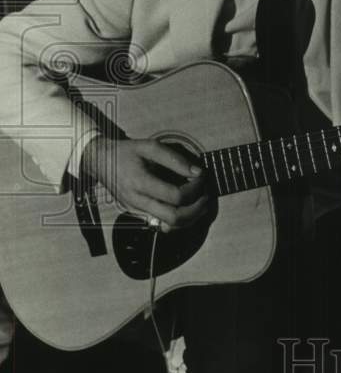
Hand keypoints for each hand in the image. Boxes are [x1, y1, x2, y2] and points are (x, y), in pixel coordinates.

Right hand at [83, 136, 210, 231]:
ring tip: (201, 203)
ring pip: (170, 226)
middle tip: (206, 196)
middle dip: (196, 209)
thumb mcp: (149, 146)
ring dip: (191, 218)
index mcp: (140, 183)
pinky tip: (187, 208)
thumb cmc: (126, 152)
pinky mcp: (139, 214)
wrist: (101, 162)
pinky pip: (162, 225)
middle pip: (174, 218)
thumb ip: (174, 159)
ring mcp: (137, 211)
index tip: (202, 176)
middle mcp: (138, 201)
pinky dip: (179, 221)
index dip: (195, 189)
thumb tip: (197, 172)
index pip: (175, 196)